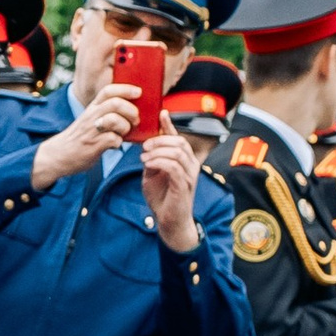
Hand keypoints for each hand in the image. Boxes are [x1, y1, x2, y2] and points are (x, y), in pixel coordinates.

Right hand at [30, 85, 139, 186]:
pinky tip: (113, 145)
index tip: (138, 92)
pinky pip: (114, 140)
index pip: (108, 90)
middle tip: (135, 120)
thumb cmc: (79, 137)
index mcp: (91, 108)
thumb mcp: (89, 119)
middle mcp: (91, 116)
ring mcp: (92, 131)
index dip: (125, 89)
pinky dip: (118, 143)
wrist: (58, 155)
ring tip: (123, 134)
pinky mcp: (94, 145)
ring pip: (116, 120)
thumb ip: (105, 112)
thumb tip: (131, 109)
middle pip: (115, 103)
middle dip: (131, 111)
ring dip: (125, 128)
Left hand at [140, 120, 201, 250]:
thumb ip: (152, 160)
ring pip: (177, 153)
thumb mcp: (152, 175)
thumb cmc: (162, 199)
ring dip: (158, 151)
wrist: (169, 222)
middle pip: (179, 142)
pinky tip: (148, 164)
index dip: (170, 125)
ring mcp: (189, 175)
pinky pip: (174, 167)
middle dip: (160, 139)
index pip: (178, 138)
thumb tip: (145, 147)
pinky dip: (159, 162)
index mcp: (184, 161)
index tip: (161, 112)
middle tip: (145, 146)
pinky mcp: (184, 185)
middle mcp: (190, 165)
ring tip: (144, 156)